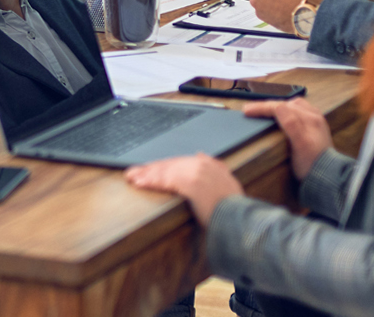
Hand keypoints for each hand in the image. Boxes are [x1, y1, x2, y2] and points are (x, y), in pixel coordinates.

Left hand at [124, 153, 242, 224]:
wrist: (240, 219)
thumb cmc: (233, 209)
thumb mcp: (227, 184)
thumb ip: (214, 169)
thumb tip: (200, 153)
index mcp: (211, 164)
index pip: (180, 163)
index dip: (163, 167)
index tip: (149, 170)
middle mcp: (203, 164)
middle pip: (170, 164)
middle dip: (151, 169)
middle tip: (133, 173)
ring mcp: (197, 171)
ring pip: (165, 171)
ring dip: (146, 175)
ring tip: (132, 177)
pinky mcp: (191, 182)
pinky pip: (166, 180)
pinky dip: (150, 181)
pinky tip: (139, 183)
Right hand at [243, 97, 329, 180]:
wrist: (329, 177)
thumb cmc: (312, 164)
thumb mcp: (300, 145)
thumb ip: (291, 124)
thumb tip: (278, 108)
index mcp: (308, 119)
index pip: (280, 106)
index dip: (262, 107)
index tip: (246, 111)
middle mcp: (313, 116)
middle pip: (285, 103)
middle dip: (267, 105)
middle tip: (251, 110)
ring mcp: (315, 120)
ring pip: (292, 105)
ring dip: (277, 105)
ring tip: (265, 111)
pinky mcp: (315, 126)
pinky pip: (298, 110)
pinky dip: (286, 109)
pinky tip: (283, 115)